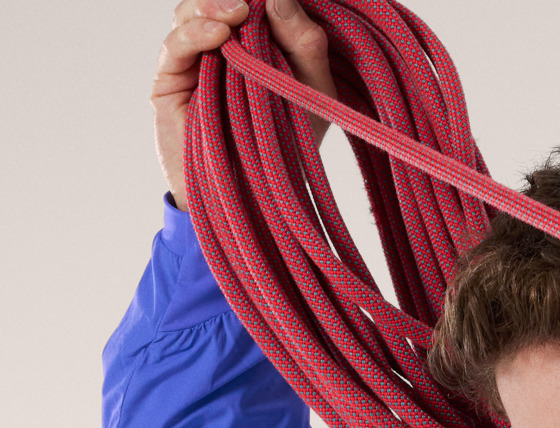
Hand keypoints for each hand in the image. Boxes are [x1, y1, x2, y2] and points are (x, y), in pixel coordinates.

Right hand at [152, 0, 334, 207]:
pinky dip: (195, 33)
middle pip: (214, 1)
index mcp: (251, 44)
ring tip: (239, 10)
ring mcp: (192, 63)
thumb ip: (306, 44)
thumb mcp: (313, 93)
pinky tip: (219, 32)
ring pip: (189, 13)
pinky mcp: (169, 82)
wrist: (255, 199)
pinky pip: (175, 45)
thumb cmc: (287, 149)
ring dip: (212, 5)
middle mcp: (219, 48)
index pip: (245, 2)